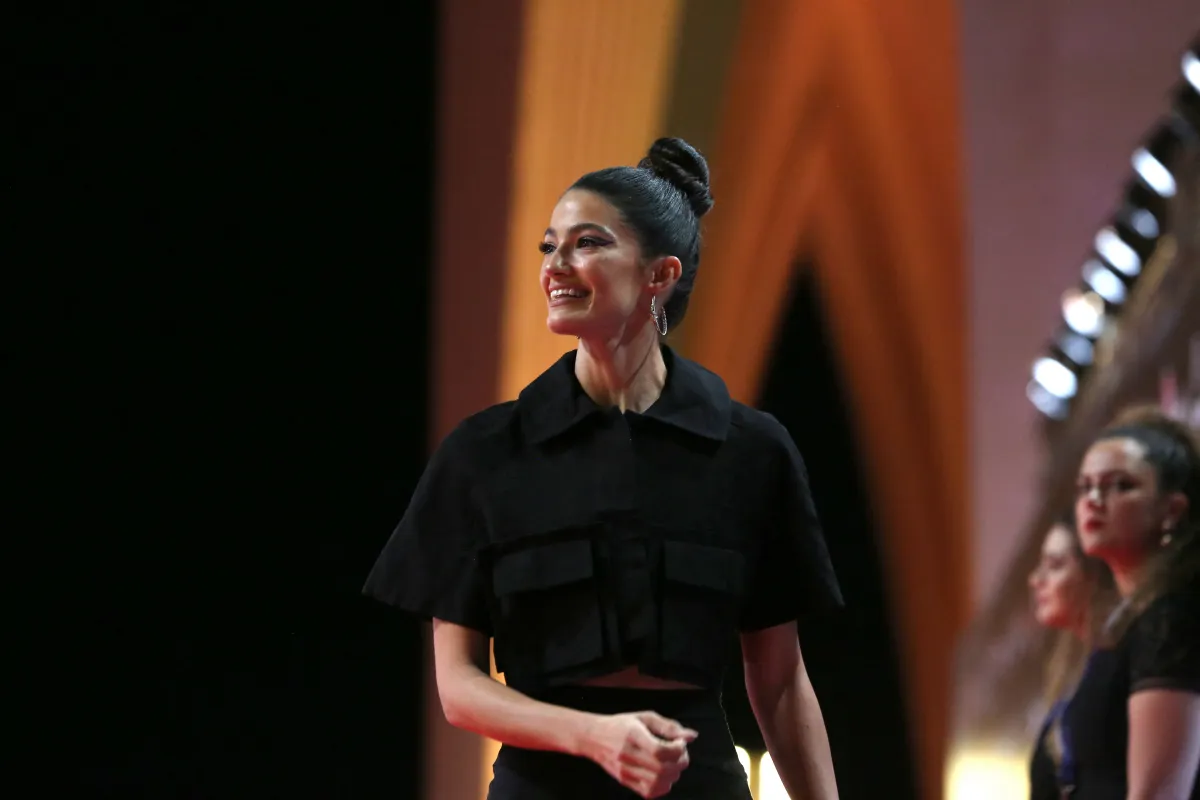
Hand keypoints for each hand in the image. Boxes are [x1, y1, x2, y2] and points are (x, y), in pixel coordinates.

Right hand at [583, 710, 698, 797]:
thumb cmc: (621, 725)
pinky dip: (662, 787)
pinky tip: (663, 776)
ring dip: (673, 775)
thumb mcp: (644, 718)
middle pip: (662, 768)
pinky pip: (648, 792)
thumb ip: (669, 726)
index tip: (680, 743)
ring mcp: (625, 770)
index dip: (677, 749)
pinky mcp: (624, 781)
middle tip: (681, 754)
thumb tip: (691, 736)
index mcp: (633, 734)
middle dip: (680, 762)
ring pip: (657, 783)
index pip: (659, 750)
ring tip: (673, 765)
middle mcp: (628, 754)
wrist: (593, 737)